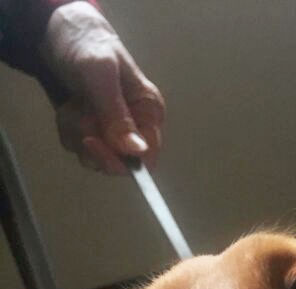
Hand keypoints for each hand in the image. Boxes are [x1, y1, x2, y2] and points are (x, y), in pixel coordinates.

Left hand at [40, 1, 163, 173]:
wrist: (61, 35)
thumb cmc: (88, 47)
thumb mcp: (101, 76)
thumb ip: (117, 115)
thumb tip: (137, 151)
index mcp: (149, 113)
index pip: (146, 158)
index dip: (120, 160)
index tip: (92, 143)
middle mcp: (136, 128)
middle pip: (116, 162)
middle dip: (91, 138)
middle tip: (79, 108)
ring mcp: (113, 133)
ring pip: (93, 156)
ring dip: (75, 132)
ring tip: (74, 102)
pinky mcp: (94, 133)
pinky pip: (78, 148)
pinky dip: (67, 129)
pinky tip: (69, 106)